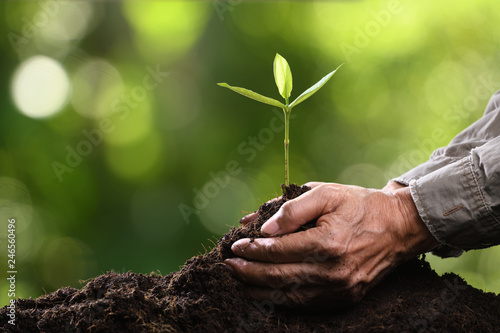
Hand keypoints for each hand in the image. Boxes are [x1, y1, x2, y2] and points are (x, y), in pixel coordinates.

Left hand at [225, 182, 438, 306]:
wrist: (399, 227)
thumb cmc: (359, 205)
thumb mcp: (326, 193)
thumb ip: (292, 209)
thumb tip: (262, 228)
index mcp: (327, 242)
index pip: (278, 250)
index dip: (252, 249)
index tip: (235, 246)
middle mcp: (333, 271)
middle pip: (278, 277)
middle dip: (248, 272)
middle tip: (228, 265)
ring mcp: (340, 289)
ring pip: (288, 296)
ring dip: (259, 289)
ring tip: (239, 280)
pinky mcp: (345, 298)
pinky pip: (305, 304)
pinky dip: (281, 300)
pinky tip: (266, 292)